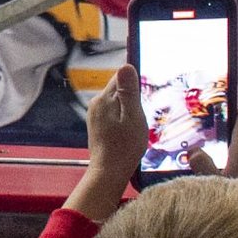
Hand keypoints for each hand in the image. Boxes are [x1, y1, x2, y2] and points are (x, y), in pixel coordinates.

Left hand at [66, 65, 145, 219]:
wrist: (109, 172)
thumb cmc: (124, 147)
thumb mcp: (133, 117)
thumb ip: (129, 92)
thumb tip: (126, 66)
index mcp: (105, 98)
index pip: (121, 77)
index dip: (135, 85)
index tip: (143, 98)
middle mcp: (96, 103)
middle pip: (119, 90)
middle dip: (132, 99)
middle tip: (140, 117)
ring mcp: (94, 114)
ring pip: (116, 103)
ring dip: (127, 110)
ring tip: (134, 127)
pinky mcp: (96, 124)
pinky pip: (112, 114)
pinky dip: (122, 119)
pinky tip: (127, 132)